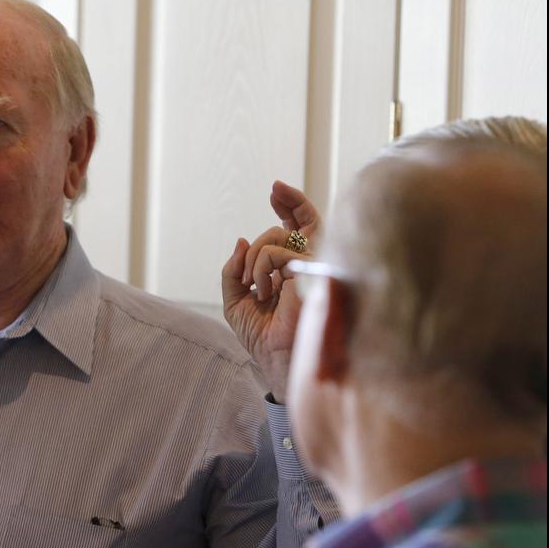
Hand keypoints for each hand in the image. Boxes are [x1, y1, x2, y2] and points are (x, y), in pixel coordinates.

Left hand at [221, 180, 320, 399]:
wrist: (275, 358)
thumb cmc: (262, 335)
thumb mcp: (236, 300)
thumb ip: (234, 270)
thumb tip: (241, 240)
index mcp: (294, 268)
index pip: (298, 226)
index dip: (289, 203)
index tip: (274, 189)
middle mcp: (309, 264)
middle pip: (297, 221)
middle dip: (279, 216)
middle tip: (261, 232)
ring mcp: (314, 266)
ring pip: (279, 235)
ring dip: (255, 259)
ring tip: (255, 287)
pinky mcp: (314, 271)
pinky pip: (277, 252)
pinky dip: (260, 267)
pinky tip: (265, 291)